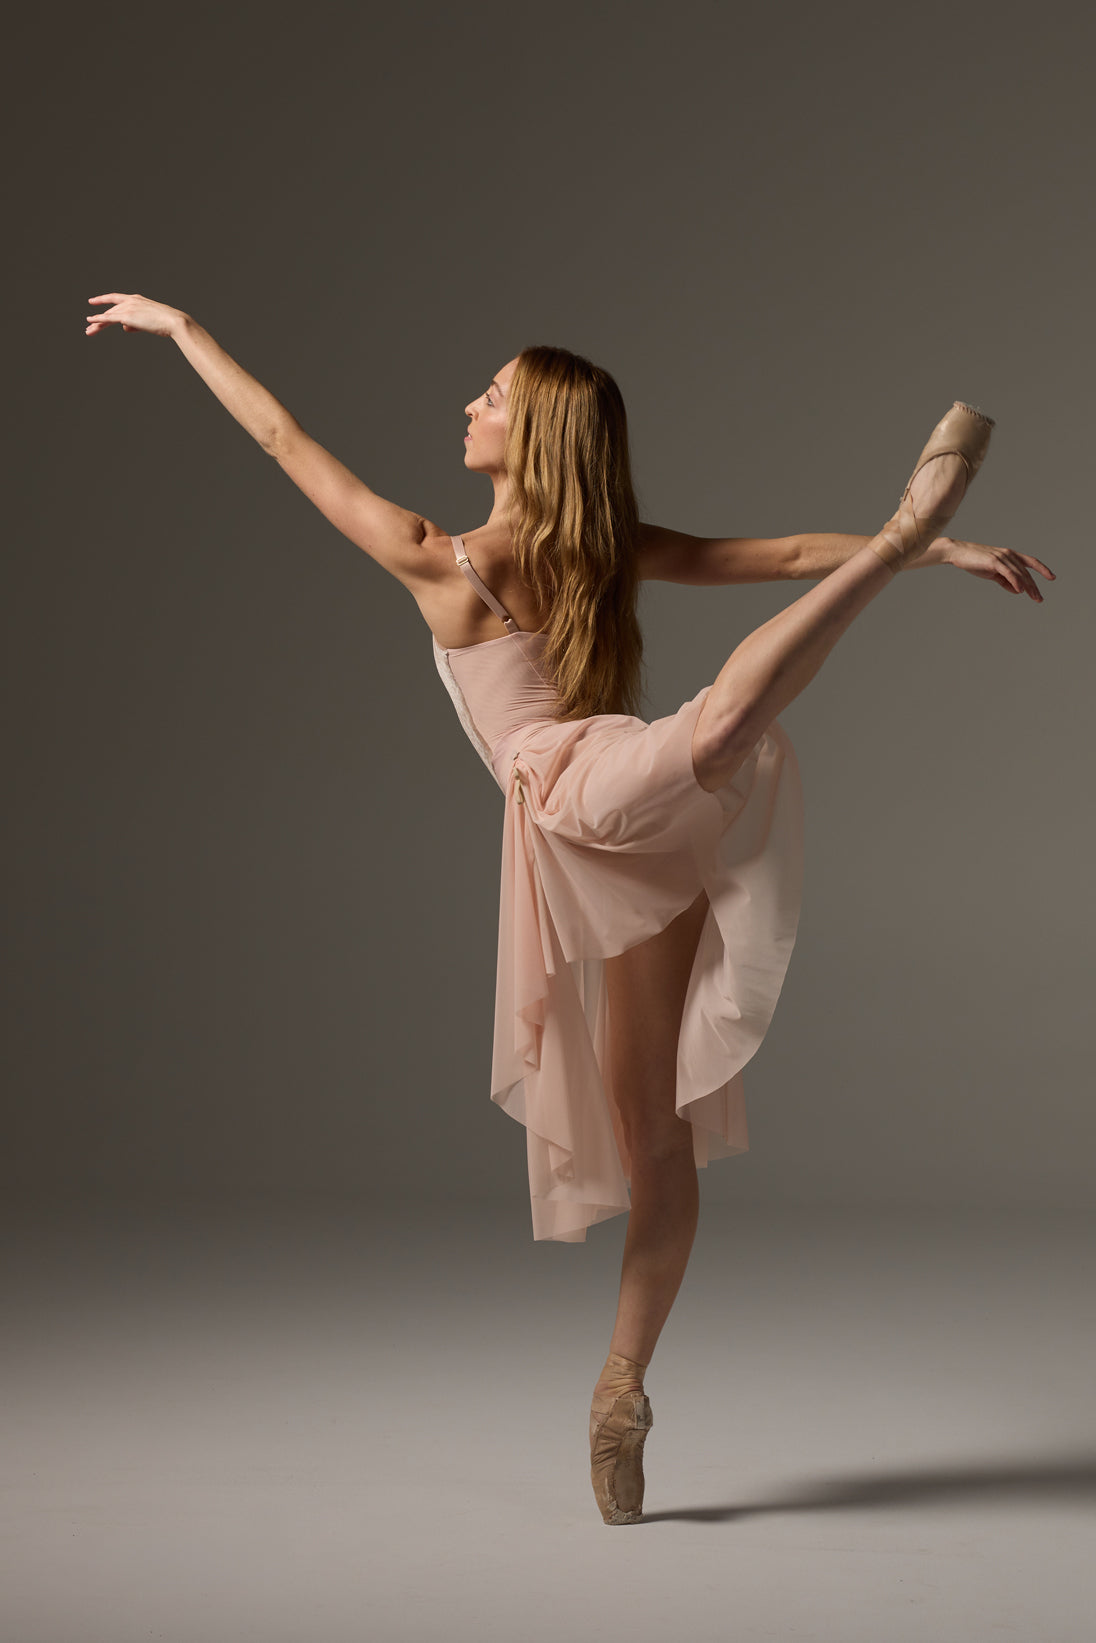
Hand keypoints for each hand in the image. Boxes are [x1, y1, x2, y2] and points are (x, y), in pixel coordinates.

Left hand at [85, 292, 186, 338]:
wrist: (172, 321)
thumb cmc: (165, 323)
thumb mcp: (148, 322)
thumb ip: (134, 323)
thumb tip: (123, 328)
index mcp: (136, 299)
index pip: (115, 298)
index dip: (103, 299)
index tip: (93, 301)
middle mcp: (129, 301)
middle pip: (110, 310)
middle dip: (99, 319)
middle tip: (89, 326)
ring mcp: (127, 308)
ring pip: (108, 316)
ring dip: (97, 324)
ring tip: (89, 331)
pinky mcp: (126, 316)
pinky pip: (108, 318)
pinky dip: (98, 320)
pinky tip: (90, 322)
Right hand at [936, 536, 1054, 601]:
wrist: (958, 553)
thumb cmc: (974, 562)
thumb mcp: (992, 573)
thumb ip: (1005, 581)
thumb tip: (1018, 590)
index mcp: (1010, 555)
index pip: (1031, 562)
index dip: (1043, 569)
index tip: (1052, 577)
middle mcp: (1009, 555)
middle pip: (1026, 572)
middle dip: (1034, 586)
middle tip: (1039, 598)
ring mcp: (1002, 557)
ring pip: (1020, 574)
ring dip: (1028, 587)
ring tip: (1034, 597)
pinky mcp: (994, 561)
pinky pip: (1009, 573)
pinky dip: (1016, 582)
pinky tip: (1021, 590)